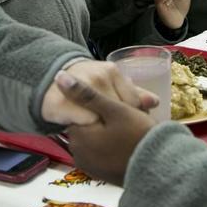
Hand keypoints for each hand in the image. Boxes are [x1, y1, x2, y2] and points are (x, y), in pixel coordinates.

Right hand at [41, 60, 158, 125]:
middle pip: (118, 112)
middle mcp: (97, 77)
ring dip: (103, 129)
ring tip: (103, 134)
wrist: (51, 81)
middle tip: (117, 133)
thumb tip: (155, 102)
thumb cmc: (88, 86)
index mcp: (112, 72)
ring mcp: (78, 89)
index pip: (132, 101)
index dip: (133, 117)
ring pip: (101, 120)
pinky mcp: (61, 105)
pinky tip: (86, 132)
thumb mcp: (112, 85)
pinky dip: (86, 131)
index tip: (131, 126)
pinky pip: (83, 125)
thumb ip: (133, 93)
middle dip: (118, 125)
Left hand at [58, 73, 155, 185]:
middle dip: (107, 116)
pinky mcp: (101, 173)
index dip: (102, 102)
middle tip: (131, 114)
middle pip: (90, 123)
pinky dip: (112, 144)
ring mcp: (89, 165)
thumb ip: (87, 94)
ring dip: (110, 129)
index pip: (81, 110)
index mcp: (78, 136)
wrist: (160, 169)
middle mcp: (78, 153)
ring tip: (133, 127)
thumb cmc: (138, 135)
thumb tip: (59, 77)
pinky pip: (103, 151)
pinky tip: (130, 141)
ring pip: (97, 137)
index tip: (121, 103)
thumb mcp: (115, 109)